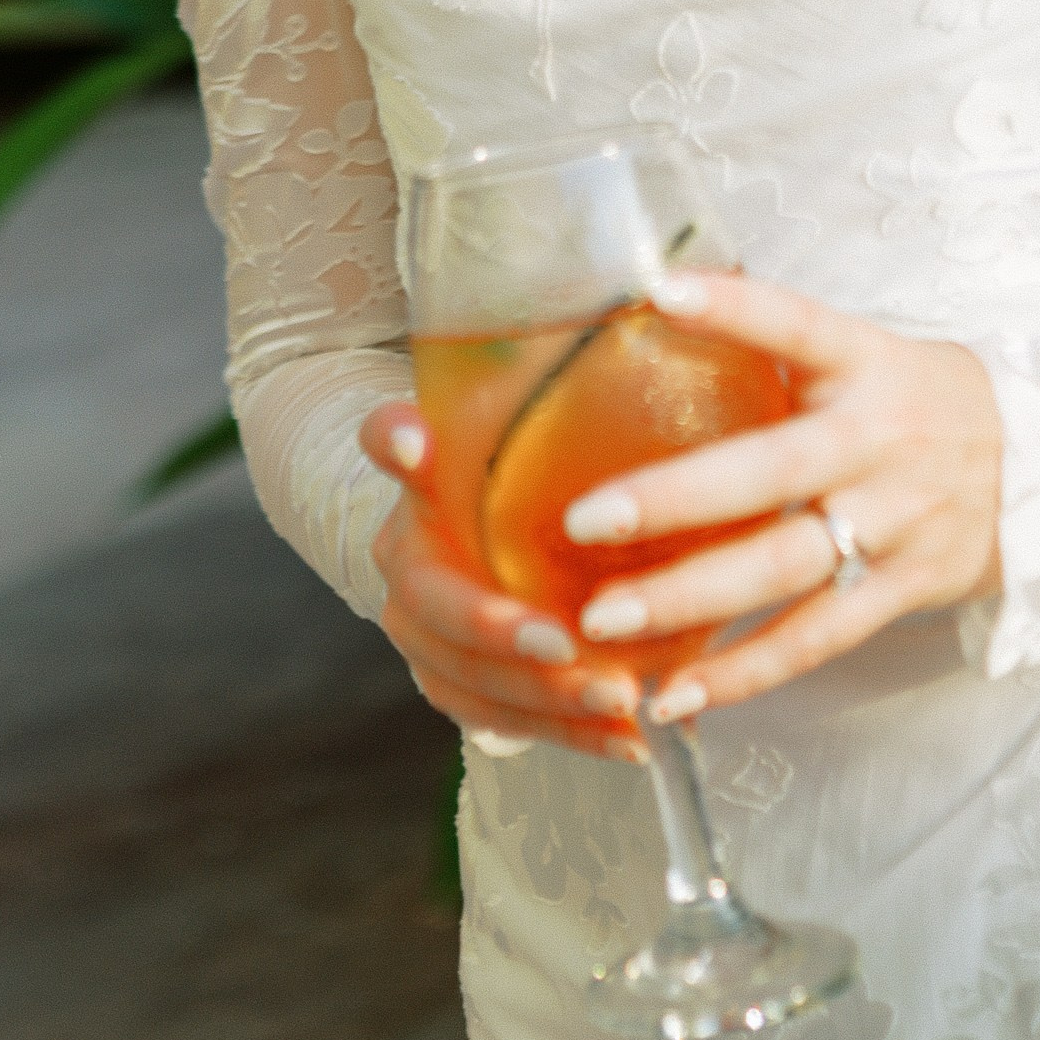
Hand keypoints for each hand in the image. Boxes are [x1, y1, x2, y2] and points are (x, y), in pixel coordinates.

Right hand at [359, 400, 648, 760]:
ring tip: (624, 702)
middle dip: (499, 630)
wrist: (475, 542)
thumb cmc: (524, 477)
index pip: (387, 443)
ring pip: (473, 679)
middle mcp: (406, 563)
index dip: (397, 442)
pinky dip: (572, 735)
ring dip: (548, 698)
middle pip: (436, 605)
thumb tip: (651, 298)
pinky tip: (634, 742)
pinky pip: (509, 722)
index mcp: (416, 482)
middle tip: (565, 641)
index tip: (418, 442)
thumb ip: (563, 387)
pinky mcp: (461, 687)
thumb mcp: (535, 429)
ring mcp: (427, 635)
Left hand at [559, 272, 1002, 723]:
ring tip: (602, 621)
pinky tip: (674, 692)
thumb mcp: (867, 353)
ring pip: (785, 568)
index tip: (663, 292)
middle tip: (585, 520)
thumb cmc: (917, 402)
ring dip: (690, 600)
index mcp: (866, 366)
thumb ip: (778, 346)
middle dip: (675, 499)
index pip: (799, 325)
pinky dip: (744, 671)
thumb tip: (655, 304)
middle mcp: (878, 443)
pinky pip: (815, 638)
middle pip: (772, 472)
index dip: (737, 307)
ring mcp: (895, 524)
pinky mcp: (903, 590)